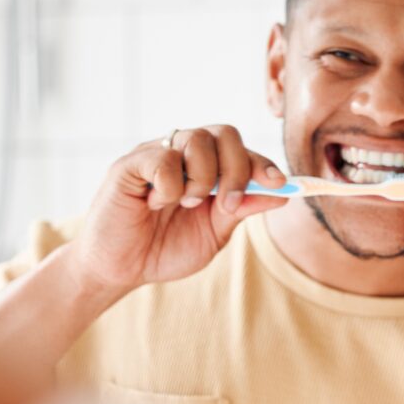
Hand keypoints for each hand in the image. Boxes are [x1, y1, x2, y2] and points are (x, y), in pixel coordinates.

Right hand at [69, 125, 287, 291]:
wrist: (122, 270)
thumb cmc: (165, 249)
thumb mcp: (214, 233)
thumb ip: (243, 209)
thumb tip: (282, 193)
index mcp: (207, 168)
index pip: (242, 151)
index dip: (263, 164)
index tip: (279, 184)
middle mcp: (183, 154)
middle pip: (225, 133)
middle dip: (237, 169)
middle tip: (228, 205)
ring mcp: (156, 154)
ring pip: (197, 139)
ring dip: (202, 179)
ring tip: (186, 204)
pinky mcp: (130, 164)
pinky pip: (163, 158)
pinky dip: (169, 186)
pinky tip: (155, 204)